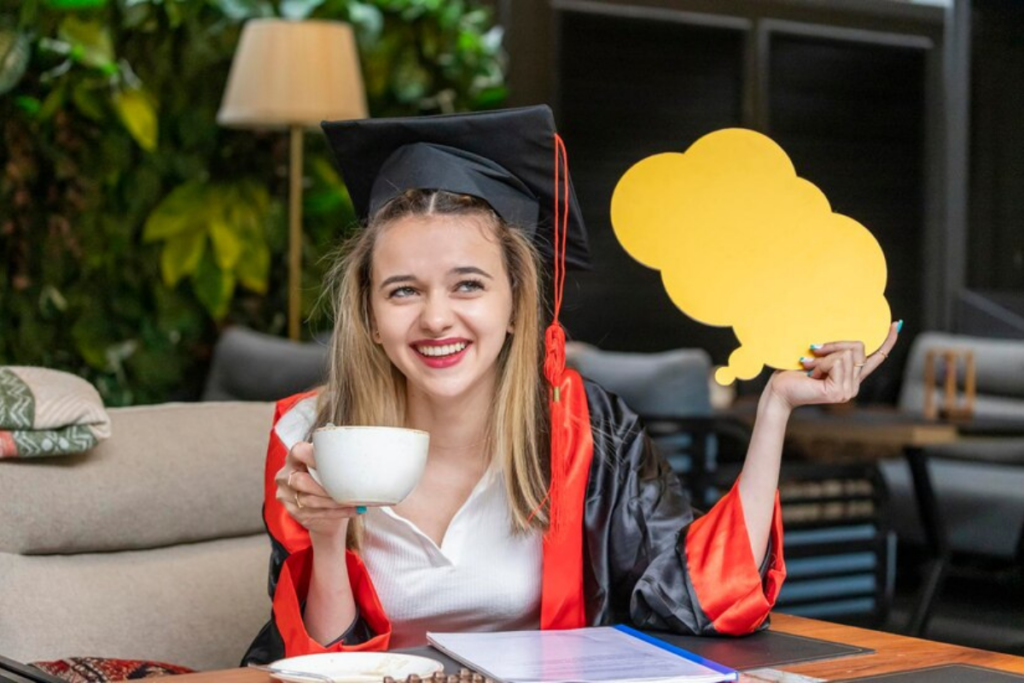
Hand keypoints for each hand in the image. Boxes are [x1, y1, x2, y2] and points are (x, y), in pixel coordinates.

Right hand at [275, 441, 360, 543]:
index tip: (333, 462)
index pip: (298, 452)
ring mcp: (287, 495)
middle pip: (300, 481)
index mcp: (293, 458)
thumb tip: (359, 456)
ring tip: (354, 500)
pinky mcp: (294, 512)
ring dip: (334, 501)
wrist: (318, 503)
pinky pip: (316, 513)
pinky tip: (353, 510)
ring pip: (310, 500)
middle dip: (325, 486)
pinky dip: (337, 512)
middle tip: (345, 487)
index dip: (313, 456)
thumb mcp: (324, 464)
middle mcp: (285, 476)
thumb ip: (332, 458)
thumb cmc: (324, 477)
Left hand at [767, 321, 900, 410]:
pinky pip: (837, 362)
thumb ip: (835, 350)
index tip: (895, 324)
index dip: (887, 341)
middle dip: (834, 345)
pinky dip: (821, 363)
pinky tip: (812, 374)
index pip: (875, 358)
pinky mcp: (840, 392)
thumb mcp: (818, 355)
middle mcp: (853, 385)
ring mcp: (848, 391)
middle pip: (858, 347)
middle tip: (813, 353)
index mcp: (850, 376)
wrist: (779, 390)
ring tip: (810, 367)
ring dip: (824, 356)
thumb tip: (848, 336)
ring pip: (846, 354)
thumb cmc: (793, 372)